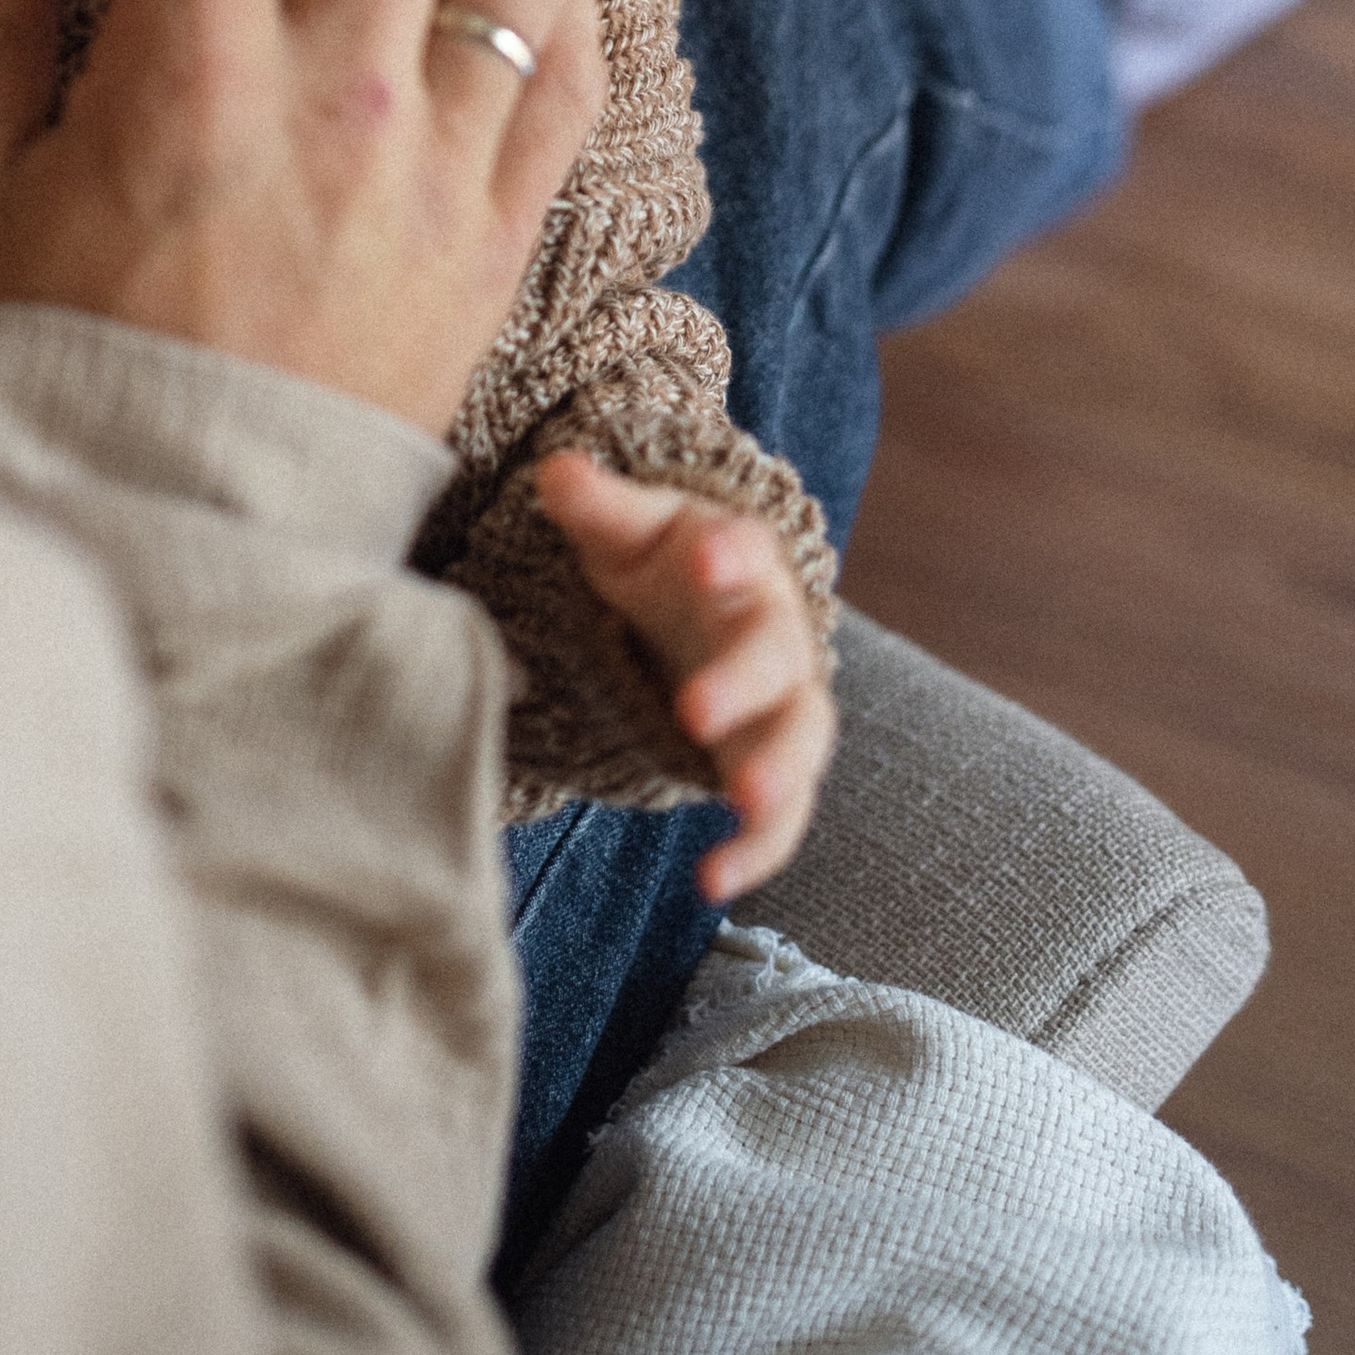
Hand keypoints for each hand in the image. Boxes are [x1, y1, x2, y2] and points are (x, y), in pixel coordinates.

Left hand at [534, 452, 835, 902]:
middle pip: (776, 657)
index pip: (748, 548)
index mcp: (742, 560)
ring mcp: (781, 706)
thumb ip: (597, 505)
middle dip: (742, 684)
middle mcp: (778, 633)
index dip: (731, 553)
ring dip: (778, 775)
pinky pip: (781, 817)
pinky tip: (710, 884)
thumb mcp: (628, 530)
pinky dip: (756, 851)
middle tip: (695, 711)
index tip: (705, 559)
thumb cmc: (663, 564)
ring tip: (744, 805)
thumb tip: (553, 471)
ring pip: (800, 741)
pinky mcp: (771, 768)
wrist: (701, 614)